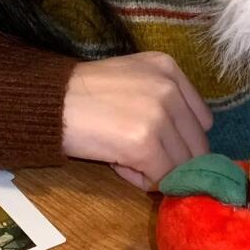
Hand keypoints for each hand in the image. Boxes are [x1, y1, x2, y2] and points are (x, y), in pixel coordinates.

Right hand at [62, 51, 212, 191]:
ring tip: (122, 157)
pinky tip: (117, 164)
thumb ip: (164, 102)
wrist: (48, 102)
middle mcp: (170, 88)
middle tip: (135, 155)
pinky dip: (142, 181)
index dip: (180, 140)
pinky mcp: (146, 144)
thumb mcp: (133, 80)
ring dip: (154, 171)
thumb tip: (188, 153)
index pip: (201, 121)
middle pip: (196, 146)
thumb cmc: (84, 94)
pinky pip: (161, 178)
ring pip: (180, 165)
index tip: (154, 143)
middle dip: (170, 158)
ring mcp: (160, 115)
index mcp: (169, 68)